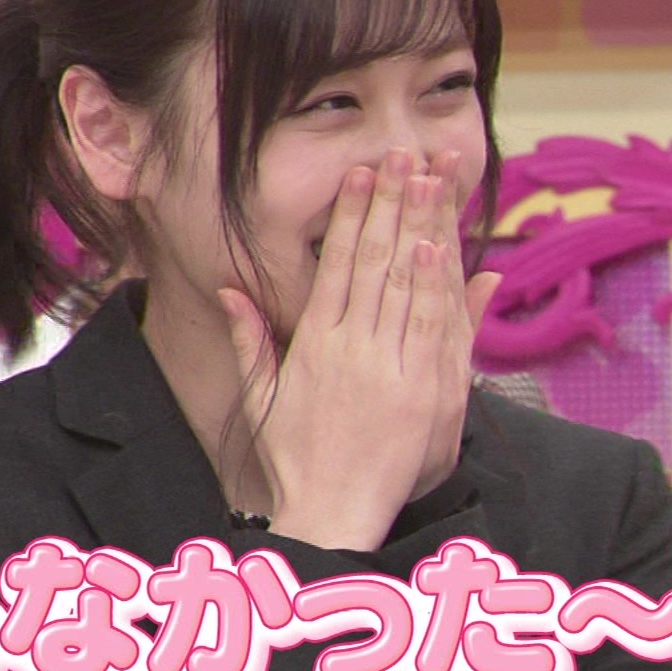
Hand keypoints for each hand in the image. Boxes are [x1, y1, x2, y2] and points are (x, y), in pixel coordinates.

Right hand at [217, 150, 499, 551]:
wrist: (331, 516)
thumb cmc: (294, 461)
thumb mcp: (263, 398)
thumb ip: (252, 340)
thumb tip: (229, 290)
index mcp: (314, 346)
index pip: (337, 265)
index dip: (352, 215)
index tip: (362, 173)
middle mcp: (352, 350)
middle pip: (375, 261)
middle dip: (391, 203)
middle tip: (402, 154)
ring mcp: (390, 370)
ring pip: (406, 285)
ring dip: (420, 228)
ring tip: (429, 181)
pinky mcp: (422, 394)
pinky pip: (433, 330)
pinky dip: (438, 287)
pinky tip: (441, 248)